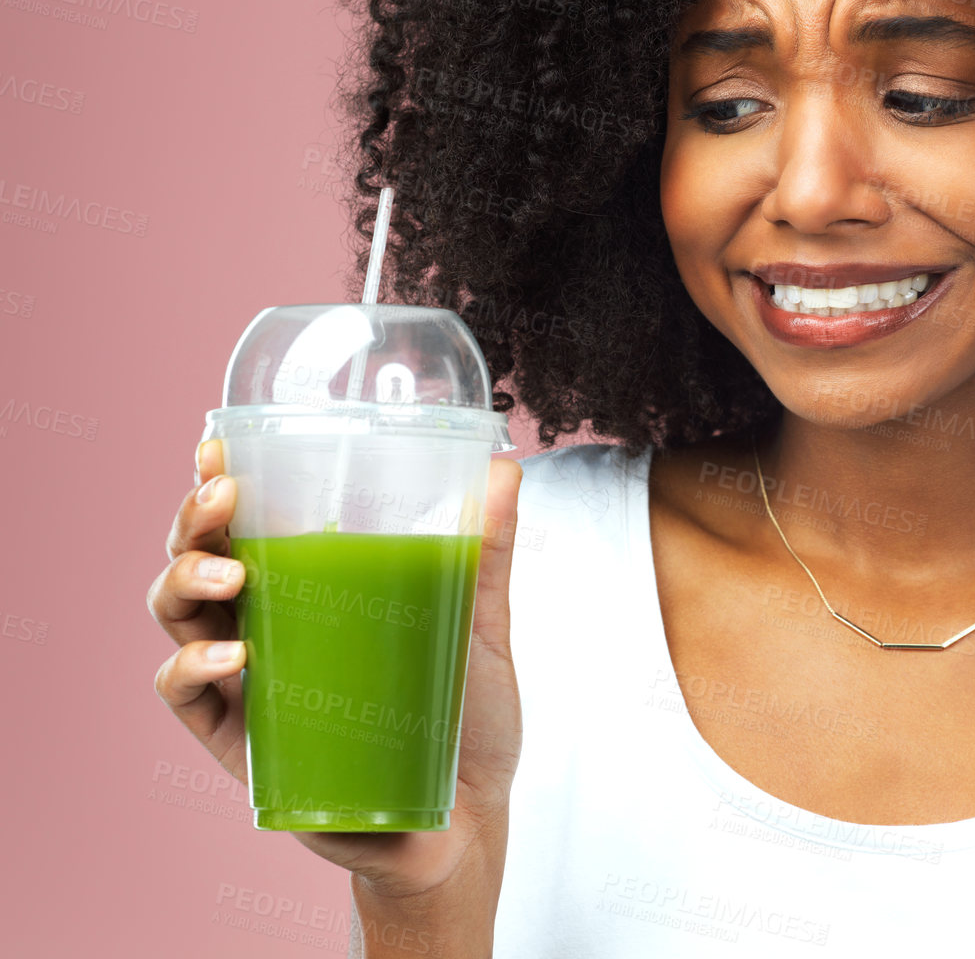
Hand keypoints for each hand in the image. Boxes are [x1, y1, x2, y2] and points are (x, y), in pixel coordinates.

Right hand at [148, 438, 524, 897]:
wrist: (465, 822)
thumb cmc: (465, 717)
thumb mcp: (478, 626)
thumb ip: (487, 552)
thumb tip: (507, 467)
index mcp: (309, 588)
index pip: (246, 522)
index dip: (218, 481)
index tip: (219, 443)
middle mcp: (265, 626)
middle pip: (197, 556)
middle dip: (194, 518)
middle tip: (223, 496)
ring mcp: (246, 684)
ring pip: (177, 614)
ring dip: (187, 580)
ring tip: (233, 573)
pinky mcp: (240, 743)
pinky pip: (185, 697)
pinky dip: (190, 668)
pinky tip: (232, 656)